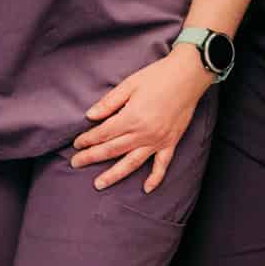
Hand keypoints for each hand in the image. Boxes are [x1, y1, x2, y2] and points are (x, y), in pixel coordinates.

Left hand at [71, 47, 213, 192]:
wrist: (188, 76)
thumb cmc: (157, 77)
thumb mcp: (129, 84)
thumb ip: (109, 103)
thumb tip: (90, 116)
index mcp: (131, 118)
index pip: (103, 134)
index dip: (88, 139)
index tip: (76, 144)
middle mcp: (143, 133)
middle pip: (112, 150)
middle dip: (92, 157)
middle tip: (76, 163)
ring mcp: (158, 140)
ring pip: (132, 163)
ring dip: (114, 175)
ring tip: (99, 184)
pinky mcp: (171, 142)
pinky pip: (162, 165)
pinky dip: (155, 178)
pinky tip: (146, 189)